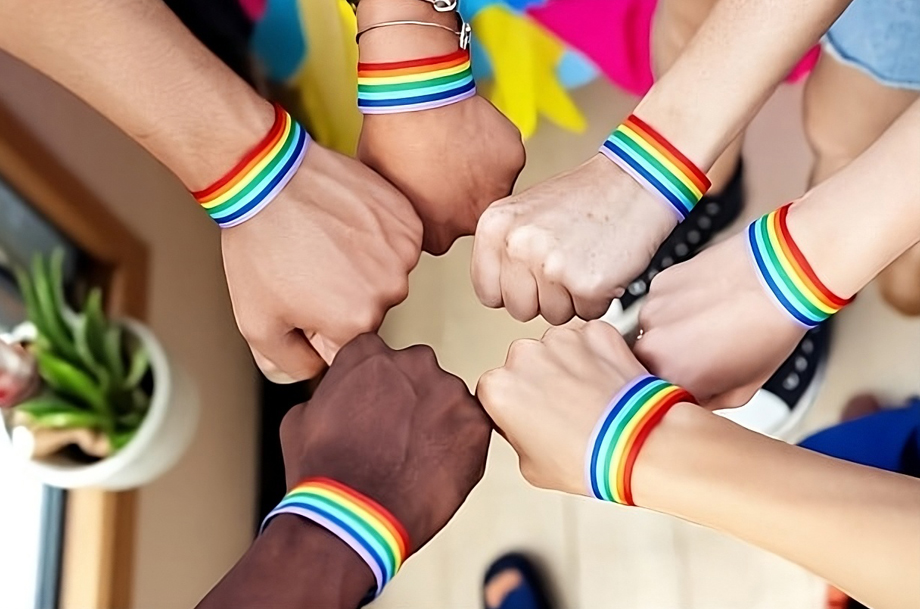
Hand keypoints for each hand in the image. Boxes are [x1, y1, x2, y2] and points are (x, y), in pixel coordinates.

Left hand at [221, 144, 421, 382]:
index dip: (317, 325)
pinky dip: (376, 235)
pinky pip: (397, 242)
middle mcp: (390, 291)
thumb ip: (288, 364)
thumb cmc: (259, 245)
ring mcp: (403, 251)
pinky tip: (345, 222)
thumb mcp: (257, 323)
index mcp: (357, 324)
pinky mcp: (407, 218)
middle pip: (370, 309)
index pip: (347, 345)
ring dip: (362, 264)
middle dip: (343, 295)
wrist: (266, 176)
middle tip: (311, 263)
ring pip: (385, 275)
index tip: (302, 294)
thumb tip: (315, 373)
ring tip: (327, 239)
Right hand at [279, 333, 491, 552]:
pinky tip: (435, 470)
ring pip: (448, 400)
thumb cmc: (322, 473)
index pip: (379, 356)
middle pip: (417, 373)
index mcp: (368, 353)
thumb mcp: (301, 418)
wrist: (354, 515)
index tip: (374, 410)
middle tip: (396, 438)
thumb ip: (330, 393)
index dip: (376, 387)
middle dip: (410, 399)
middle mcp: (412, 361)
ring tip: (414, 460)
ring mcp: (448, 390)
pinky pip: (472, 429)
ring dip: (437, 422)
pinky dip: (459, 447)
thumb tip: (338, 397)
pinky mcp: (475, 424)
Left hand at [358, 96, 524, 254]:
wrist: (416, 96)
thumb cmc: (391, 136)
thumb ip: (402, 212)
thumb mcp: (384, 189)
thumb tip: (400, 214)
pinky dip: (494, 146)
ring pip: (493, 185)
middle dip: (460, 196)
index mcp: (437, 237)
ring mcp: (498, 189)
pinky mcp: (513, 158)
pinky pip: (506, 156)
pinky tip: (471, 130)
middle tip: (444, 167)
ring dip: (480, 172)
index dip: (433, 211)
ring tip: (456, 145)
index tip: (427, 192)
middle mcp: (471, 220)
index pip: (441, 235)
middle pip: (471, 214)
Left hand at [472, 155, 676, 324]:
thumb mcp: (526, 212)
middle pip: (518, 309)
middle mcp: (517, 245)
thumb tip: (496, 290)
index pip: (487, 291)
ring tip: (585, 260)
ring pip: (553, 315)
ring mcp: (549, 265)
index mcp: (495, 226)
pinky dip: (600, 297)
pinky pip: (587, 313)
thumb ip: (504, 250)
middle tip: (566, 264)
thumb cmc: (587, 196)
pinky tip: (602, 266)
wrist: (637, 180)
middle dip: (544, 296)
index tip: (532, 275)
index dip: (514, 289)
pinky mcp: (585, 283)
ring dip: (573, 297)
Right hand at [477, 321, 644, 494]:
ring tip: (591, 398)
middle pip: (525, 363)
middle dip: (539, 381)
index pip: (495, 390)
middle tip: (565, 410)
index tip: (532, 417)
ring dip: (569, 366)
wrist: (639, 445)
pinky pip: (590, 340)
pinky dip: (598, 355)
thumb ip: (515, 433)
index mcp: (498, 387)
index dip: (515, 406)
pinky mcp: (595, 331)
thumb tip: (523, 422)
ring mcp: (561, 339)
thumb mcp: (529, 465)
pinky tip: (607, 384)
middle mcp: (524, 355)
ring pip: (557, 348)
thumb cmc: (588, 460)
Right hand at [634, 230, 804, 407]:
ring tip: (710, 321)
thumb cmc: (770, 328)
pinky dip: (679, 305)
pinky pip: (662, 302)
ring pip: (654, 330)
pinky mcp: (658, 283)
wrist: (779, 275)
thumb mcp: (747, 386)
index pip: (661, 393)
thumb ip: (712, 400)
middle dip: (674, 359)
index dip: (682, 386)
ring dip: (674, 330)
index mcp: (672, 376)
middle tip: (706, 350)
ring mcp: (653, 310)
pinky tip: (707, 301)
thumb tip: (700, 397)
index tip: (699, 379)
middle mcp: (653, 345)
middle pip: (652, 361)